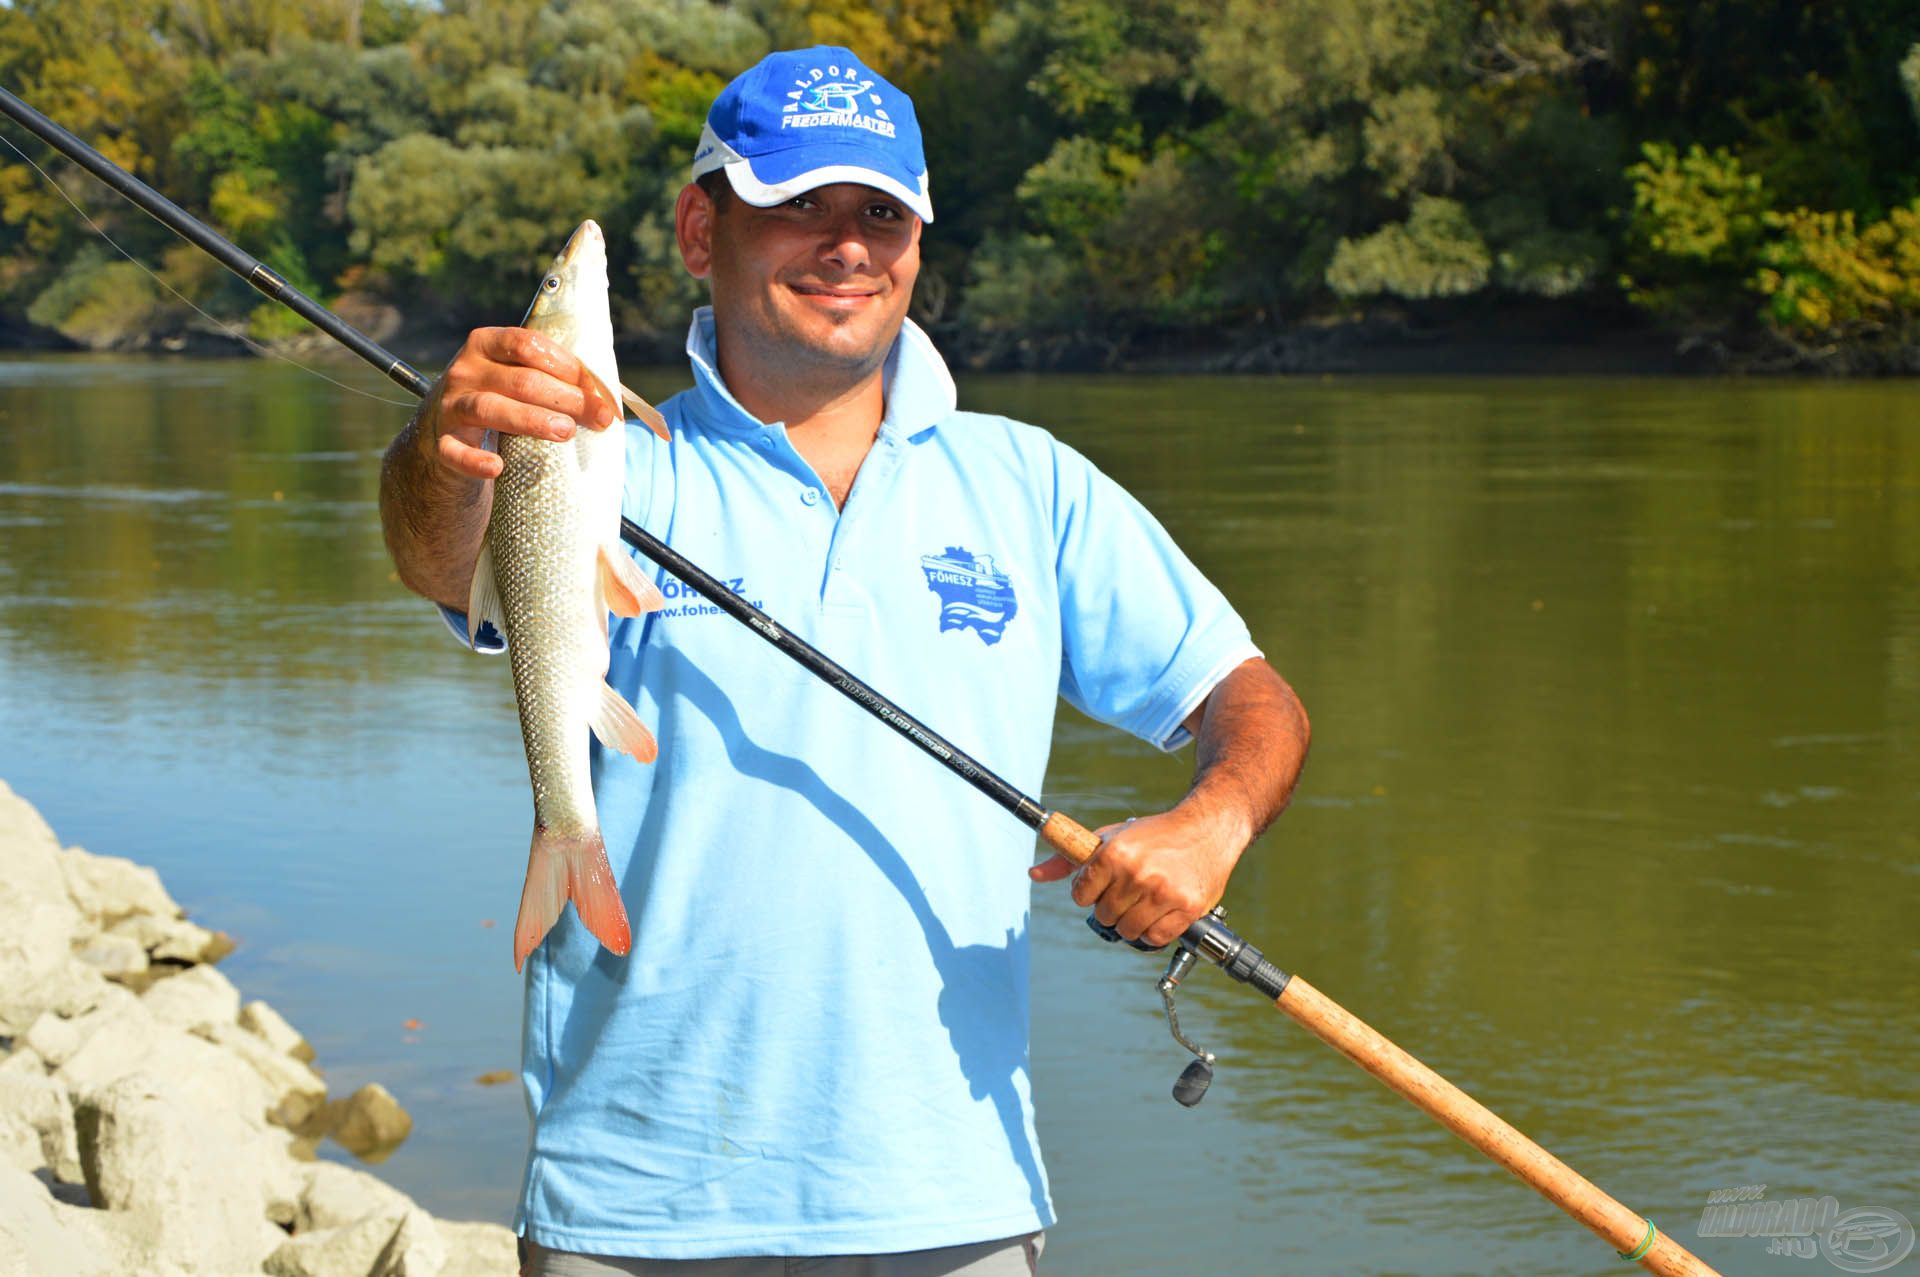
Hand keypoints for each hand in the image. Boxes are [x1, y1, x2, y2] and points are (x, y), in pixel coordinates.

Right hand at [415, 326, 618, 479]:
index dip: (565, 364)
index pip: (526, 344)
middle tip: (597, 417)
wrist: (442, 435)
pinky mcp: (442, 443)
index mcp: (485, 345)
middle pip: (520, 380)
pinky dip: (474, 460)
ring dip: (532, 420)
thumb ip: (550, 377)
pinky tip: (496, 467)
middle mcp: (464, 371)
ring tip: (566, 431)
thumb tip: (604, 397)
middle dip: (564, 397)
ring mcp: (450, 407)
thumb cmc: (498, 400)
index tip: (596, 388)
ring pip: (491, 409)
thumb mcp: (515, 379)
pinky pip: (455, 452)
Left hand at [1029, 808, 1242, 947]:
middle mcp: (1137, 873)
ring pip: (1128, 931)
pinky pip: (1156, 938)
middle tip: (1129, 890)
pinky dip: (1154, 931)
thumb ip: (1069, 859)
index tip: (1105, 883)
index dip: (1090, 892)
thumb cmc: (1154, 835)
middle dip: (1112, 907)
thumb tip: (1033, 874)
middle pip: (1104, 916)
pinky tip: (1159, 912)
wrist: (1206, 828)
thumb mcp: (1110, 839)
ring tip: (1144, 901)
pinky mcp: (1187, 908)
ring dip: (1132, 922)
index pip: (1081, 896)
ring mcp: (1163, 893)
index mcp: (1114, 854)